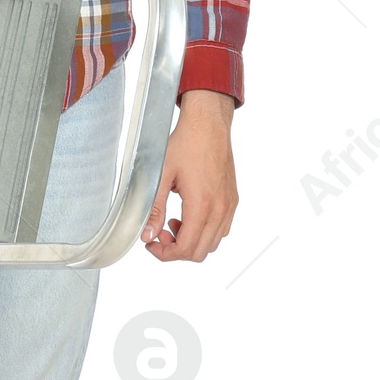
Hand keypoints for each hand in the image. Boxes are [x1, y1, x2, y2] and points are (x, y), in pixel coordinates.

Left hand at [142, 89, 237, 261]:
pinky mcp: (232, 200)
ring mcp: (229, 205)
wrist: (208, 125)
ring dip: (192, 241)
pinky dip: (205, 231)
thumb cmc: (186, 143)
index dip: (165, 254)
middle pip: (200, 252)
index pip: (186, 249)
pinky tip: (189, 215)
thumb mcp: (162, 175)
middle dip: (176, 250)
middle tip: (160, 234)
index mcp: (202, 205)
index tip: (152, 245)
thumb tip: (147, 234)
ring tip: (174, 223)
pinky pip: (222, 229)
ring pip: (213, 243)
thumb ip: (153, 209)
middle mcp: (220, 209)